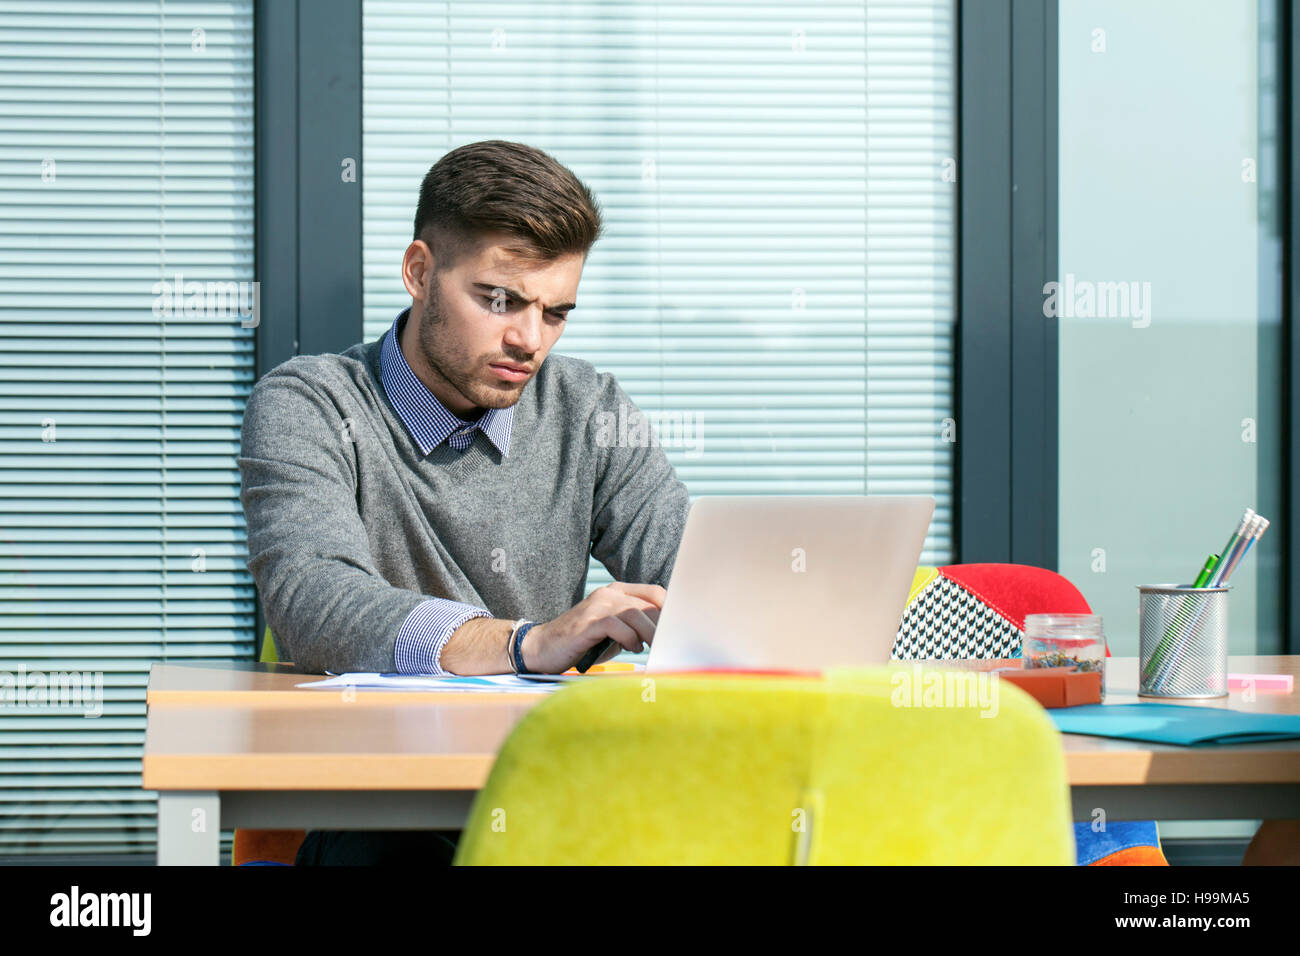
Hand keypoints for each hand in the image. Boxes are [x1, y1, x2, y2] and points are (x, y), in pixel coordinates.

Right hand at [521, 582, 665, 672]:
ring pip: (635, 613)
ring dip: (649, 633)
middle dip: (662, 626)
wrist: (542, 647)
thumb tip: (666, 636)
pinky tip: (630, 649)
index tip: (678, 630)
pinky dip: (629, 639)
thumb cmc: (583, 643)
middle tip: (668, 644)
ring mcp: (597, 606)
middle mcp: (608, 593)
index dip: (670, 610)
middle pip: (648, 604)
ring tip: (650, 648)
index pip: (655, 593)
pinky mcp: (588, 622)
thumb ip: (636, 628)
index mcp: (617, 592)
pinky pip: (617, 626)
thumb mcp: (614, 632)